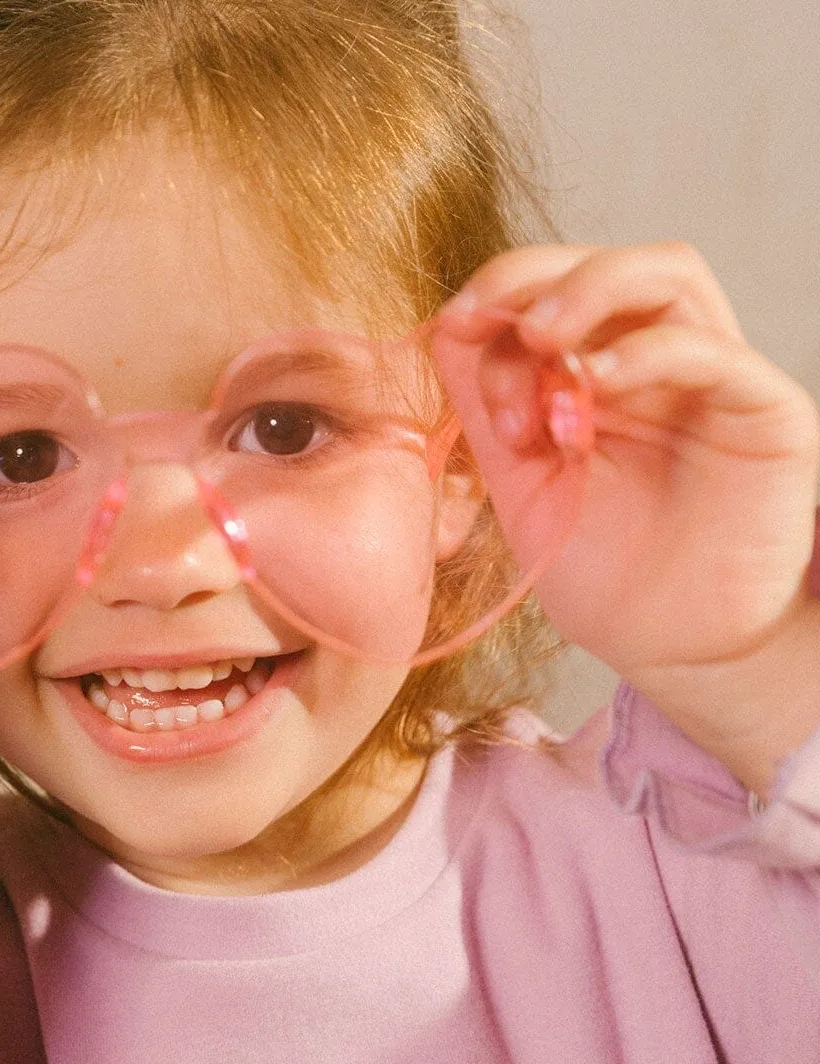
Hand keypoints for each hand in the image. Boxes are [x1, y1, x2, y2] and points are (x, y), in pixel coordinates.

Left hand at [434, 244, 818, 683]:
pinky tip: (598, 385)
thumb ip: (491, 407)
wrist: (669, 648)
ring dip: (593, 290)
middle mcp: (663, 362)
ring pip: (670, 278)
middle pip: (616, 266)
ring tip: (541, 339)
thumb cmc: (604, 574)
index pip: (560, 290)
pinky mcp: (766, 411)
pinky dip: (648, 353)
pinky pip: (713, 353)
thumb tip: (444, 329)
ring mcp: (717, 379)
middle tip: (491, 320)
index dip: (502, 294)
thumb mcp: (522, 482)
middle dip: (539, 277)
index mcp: (604, 371)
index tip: (455, 327)